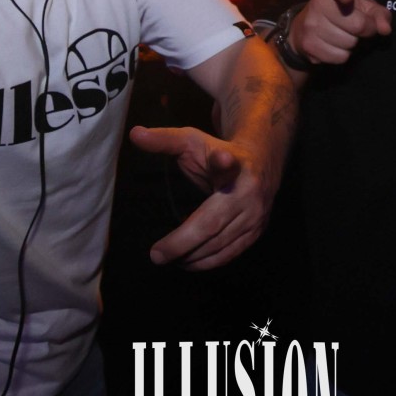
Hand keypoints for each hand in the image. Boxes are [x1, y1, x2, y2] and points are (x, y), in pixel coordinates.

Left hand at [128, 125, 270, 270]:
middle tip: (156, 254)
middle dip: (183, 241)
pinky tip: (187, 261)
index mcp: (233, 163)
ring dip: (191, 256)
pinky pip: (230, 253)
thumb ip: (164, 140)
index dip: (223, 162)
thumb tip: (134, 133)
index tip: (221, 158)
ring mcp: (255, 214)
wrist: (262, 161)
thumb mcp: (192, 141)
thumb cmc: (217, 151)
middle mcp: (248, 190)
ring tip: (165, 257)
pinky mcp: (257, 231)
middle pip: (213, 222)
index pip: (226, 163)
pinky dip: (207, 262)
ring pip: (220, 243)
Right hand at [287, 0, 392, 65]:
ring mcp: (310, 25)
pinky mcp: (308, 45)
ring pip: (349, 44)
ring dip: (352, 43)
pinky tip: (333, 45)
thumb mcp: (363, 7)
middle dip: (364, 29)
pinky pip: (340, 57)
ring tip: (342, 34)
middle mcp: (318, 4)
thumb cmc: (343, 13)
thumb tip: (385, 29)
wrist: (307, 27)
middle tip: (357, 26)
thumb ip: (379, 14)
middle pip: (358, 25)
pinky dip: (342, 55)